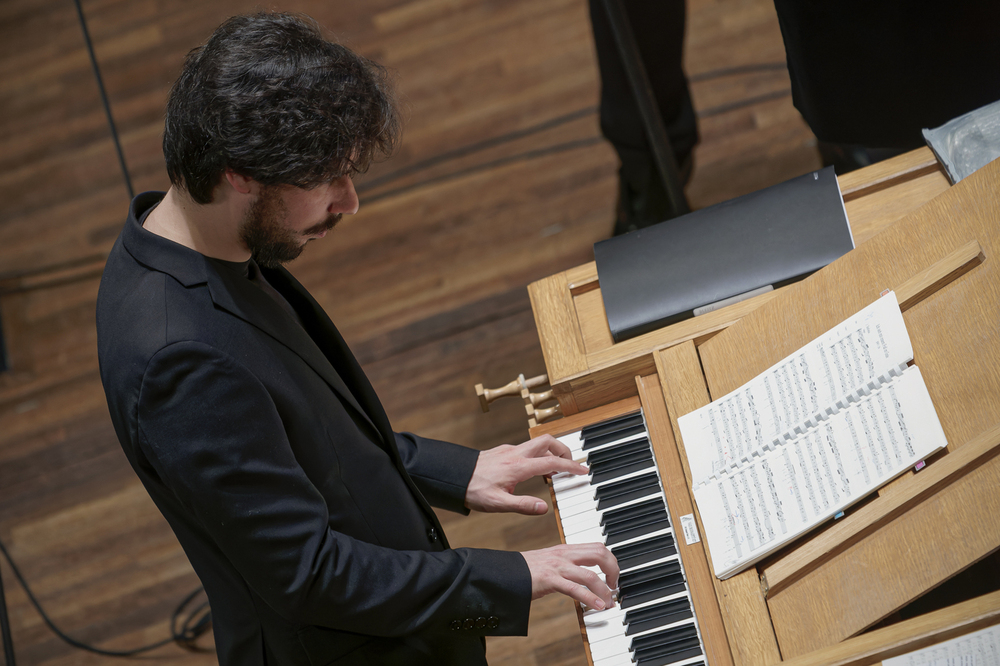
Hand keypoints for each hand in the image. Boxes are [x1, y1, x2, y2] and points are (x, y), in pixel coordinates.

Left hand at [465, 434, 586, 514]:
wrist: (453, 477)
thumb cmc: (473, 490)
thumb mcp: (498, 504)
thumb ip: (523, 505)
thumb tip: (544, 508)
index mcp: (518, 467)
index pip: (552, 462)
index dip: (571, 466)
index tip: (584, 470)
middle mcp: (516, 454)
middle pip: (548, 442)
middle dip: (564, 450)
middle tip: (572, 465)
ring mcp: (509, 450)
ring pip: (538, 443)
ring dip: (551, 451)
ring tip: (557, 469)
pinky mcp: (503, 451)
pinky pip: (527, 448)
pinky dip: (538, 455)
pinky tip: (535, 469)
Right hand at [521, 543, 618, 609]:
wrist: (502, 572)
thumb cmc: (525, 571)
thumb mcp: (550, 562)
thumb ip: (567, 565)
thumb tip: (585, 577)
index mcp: (565, 549)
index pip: (598, 547)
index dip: (611, 561)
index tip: (613, 577)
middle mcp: (564, 554)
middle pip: (600, 554)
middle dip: (613, 571)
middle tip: (614, 587)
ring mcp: (557, 566)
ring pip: (590, 575)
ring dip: (604, 590)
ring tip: (608, 603)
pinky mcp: (549, 579)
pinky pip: (575, 588)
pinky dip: (590, 598)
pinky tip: (597, 606)